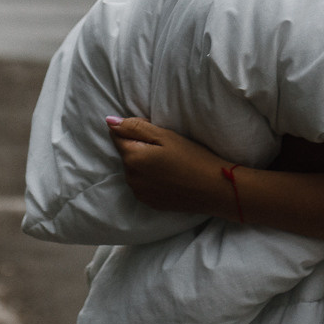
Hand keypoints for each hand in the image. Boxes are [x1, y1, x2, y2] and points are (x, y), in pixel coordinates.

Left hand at [107, 116, 232, 216]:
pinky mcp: (148, 202)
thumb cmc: (191, 156)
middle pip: (125, 153)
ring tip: (168, 162)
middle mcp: (130, 178)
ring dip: (143, 163)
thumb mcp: (164, 136)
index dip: (134, 129)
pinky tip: (168, 176)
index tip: (153, 132)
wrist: (214, 188)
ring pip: (133, 170)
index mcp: (132, 158)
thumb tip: (109, 121)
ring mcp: (139, 193)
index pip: (117, 136)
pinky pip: (141, 184)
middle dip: (139, 147)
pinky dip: (149, 178)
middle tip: (165, 147)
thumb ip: (134, 127)